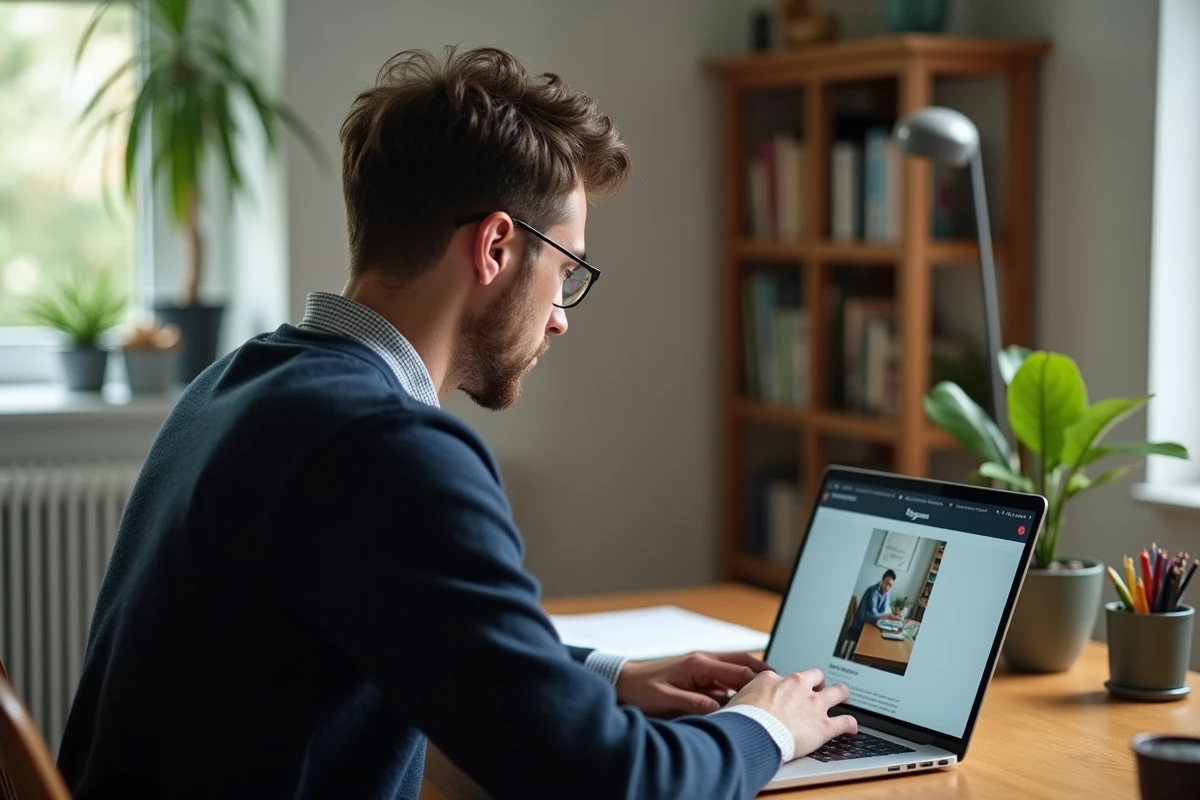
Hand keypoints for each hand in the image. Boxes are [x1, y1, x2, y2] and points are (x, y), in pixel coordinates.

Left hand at [615, 652, 767, 716]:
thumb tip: (718, 708)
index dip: (756, 680)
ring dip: (752, 677)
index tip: (773, 689)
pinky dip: (738, 685)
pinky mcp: (699, 674)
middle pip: (741, 661)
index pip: (735, 670)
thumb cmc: (641, 688)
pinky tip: (746, 697)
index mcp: (697, 663)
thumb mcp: (665, 699)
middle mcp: (703, 661)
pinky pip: (724, 678)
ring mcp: (702, 666)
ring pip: (735, 668)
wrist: (623, 681)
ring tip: (771, 689)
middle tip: (783, 681)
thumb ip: (692, 702)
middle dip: (762, 670)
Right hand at [725, 668, 856, 757]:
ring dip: (841, 694)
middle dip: (818, 682)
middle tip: (817, 689)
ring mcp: (813, 704)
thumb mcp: (736, 700)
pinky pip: (845, 722)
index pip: (784, 677)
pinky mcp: (824, 726)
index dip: (787, 686)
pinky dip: (850, 725)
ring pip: (838, 691)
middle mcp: (797, 686)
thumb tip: (735, 707)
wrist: (754, 732)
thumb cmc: (741, 719)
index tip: (785, 693)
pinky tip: (852, 728)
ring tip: (843, 696)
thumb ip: (743, 699)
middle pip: (816, 675)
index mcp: (774, 679)